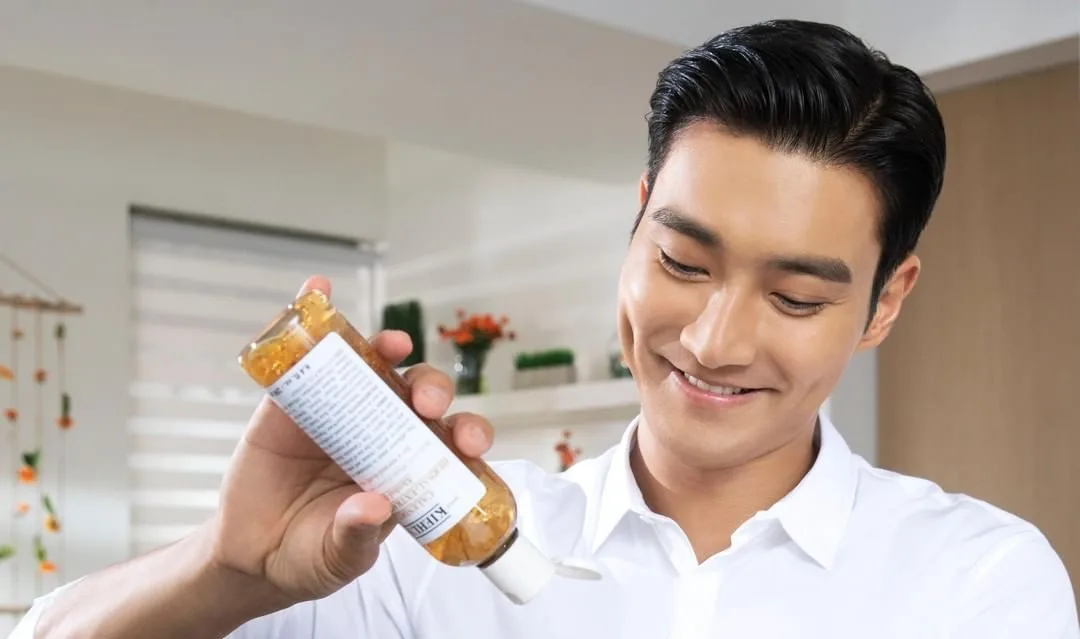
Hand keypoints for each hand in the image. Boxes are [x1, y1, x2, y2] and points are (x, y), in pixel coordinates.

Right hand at [209, 275, 494, 606]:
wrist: (251, 554)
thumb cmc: (309, 555)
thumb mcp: (337, 558)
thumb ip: (355, 537)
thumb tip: (376, 507)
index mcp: (410, 467)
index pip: (451, 441)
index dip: (468, 433)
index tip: (468, 442)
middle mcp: (385, 430)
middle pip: (420, 395)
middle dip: (433, 389)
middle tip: (425, 403)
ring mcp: (343, 408)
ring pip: (376, 366)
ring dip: (389, 347)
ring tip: (391, 345)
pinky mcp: (297, 398)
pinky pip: (310, 353)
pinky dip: (316, 315)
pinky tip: (316, 290)